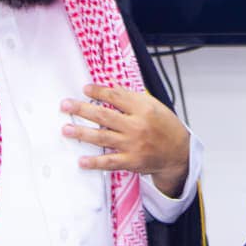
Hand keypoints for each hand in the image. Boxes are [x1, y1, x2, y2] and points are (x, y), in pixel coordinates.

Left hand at [61, 85, 189, 196]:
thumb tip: (110, 83)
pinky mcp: (132, 161)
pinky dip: (95, 162)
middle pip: (104, 116)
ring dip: (82, 133)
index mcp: (143, 108)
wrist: (179, 152)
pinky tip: (81, 161)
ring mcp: (133, 145)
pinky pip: (110, 161)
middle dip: (82, 109)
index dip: (98, 92)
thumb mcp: (153, 105)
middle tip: (65, 105)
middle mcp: (137, 126)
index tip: (85, 89)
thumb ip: (130, 96)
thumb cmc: (165, 126)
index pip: (116, 97)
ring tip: (66, 129)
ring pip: (103, 137)